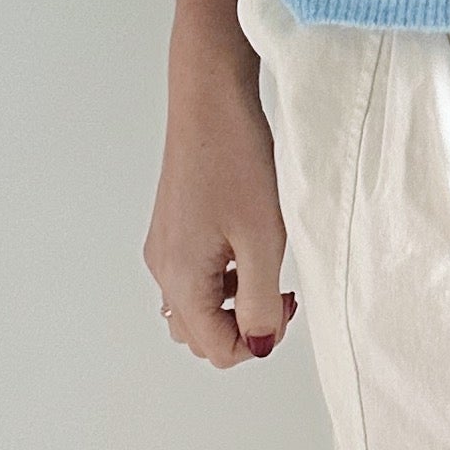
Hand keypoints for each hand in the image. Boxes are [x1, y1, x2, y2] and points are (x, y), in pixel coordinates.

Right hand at [146, 0, 295, 369]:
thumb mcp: (263, 241)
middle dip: (243, 327)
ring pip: (197, 306)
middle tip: (281, 293)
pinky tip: (251, 245)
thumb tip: (261, 344)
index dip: (258, 341)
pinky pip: (196, 275)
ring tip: (269, 266)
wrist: (211, 101)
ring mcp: (164, 247)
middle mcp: (162, 268)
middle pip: (200, 334)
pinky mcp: (173, 227)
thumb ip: (261, 302)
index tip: (288, 306)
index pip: (216, 348)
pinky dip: (224, 278)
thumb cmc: (236, 162)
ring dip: (234, 303)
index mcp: (179, 279)